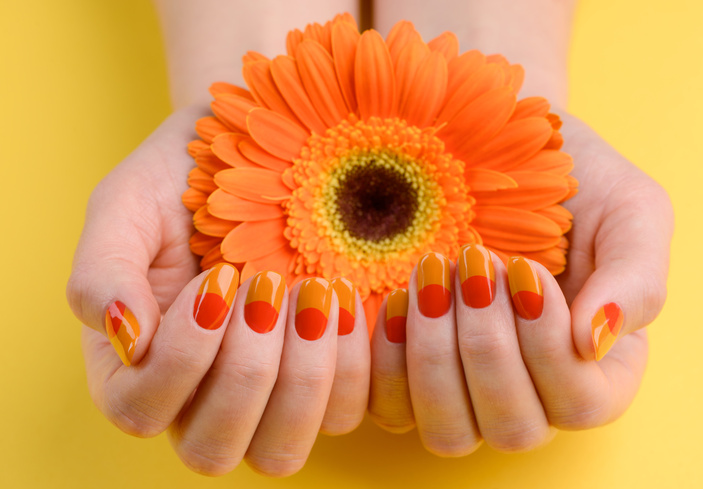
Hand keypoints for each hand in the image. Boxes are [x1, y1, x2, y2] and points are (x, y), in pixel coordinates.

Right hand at [67, 108, 369, 475]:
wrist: (248, 156)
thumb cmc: (179, 184)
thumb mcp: (125, 209)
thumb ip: (102, 273)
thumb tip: (126, 340)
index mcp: (135, 368)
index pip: (141, 411)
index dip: (183, 354)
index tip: (218, 277)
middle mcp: (196, 398)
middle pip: (214, 450)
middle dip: (247, 369)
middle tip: (267, 285)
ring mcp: (263, 397)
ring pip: (281, 450)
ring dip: (305, 372)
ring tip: (317, 290)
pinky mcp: (321, 380)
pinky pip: (346, 412)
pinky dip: (354, 362)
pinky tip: (347, 297)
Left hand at [368, 114, 673, 453]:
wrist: (500, 153)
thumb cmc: (575, 183)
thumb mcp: (630, 211)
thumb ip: (636, 278)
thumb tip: (595, 342)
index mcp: (598, 369)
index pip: (580, 404)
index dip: (548, 344)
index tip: (523, 268)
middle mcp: (533, 394)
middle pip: (511, 428)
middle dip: (487, 345)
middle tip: (474, 263)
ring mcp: (468, 391)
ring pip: (449, 430)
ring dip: (436, 353)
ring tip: (431, 275)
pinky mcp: (411, 376)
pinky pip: (390, 406)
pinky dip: (386, 359)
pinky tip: (395, 297)